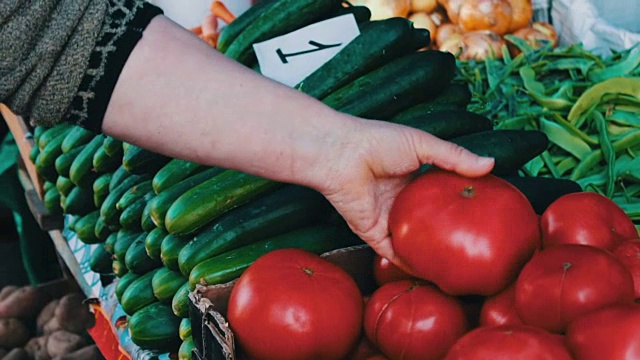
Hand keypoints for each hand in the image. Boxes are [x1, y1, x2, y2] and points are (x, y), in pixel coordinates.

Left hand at [313, 118, 493, 268]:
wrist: (341, 155)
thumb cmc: (377, 142)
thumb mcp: (422, 145)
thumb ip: (454, 157)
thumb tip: (490, 164)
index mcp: (412, 178)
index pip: (441, 194)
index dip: (461, 202)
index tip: (485, 212)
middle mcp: (401, 201)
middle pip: (429, 221)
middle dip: (448, 232)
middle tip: (477, 243)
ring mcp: (387, 218)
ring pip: (413, 242)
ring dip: (430, 253)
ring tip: (458, 265)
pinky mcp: (373, 233)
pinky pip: (393, 254)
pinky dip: (409, 264)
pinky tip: (430, 273)